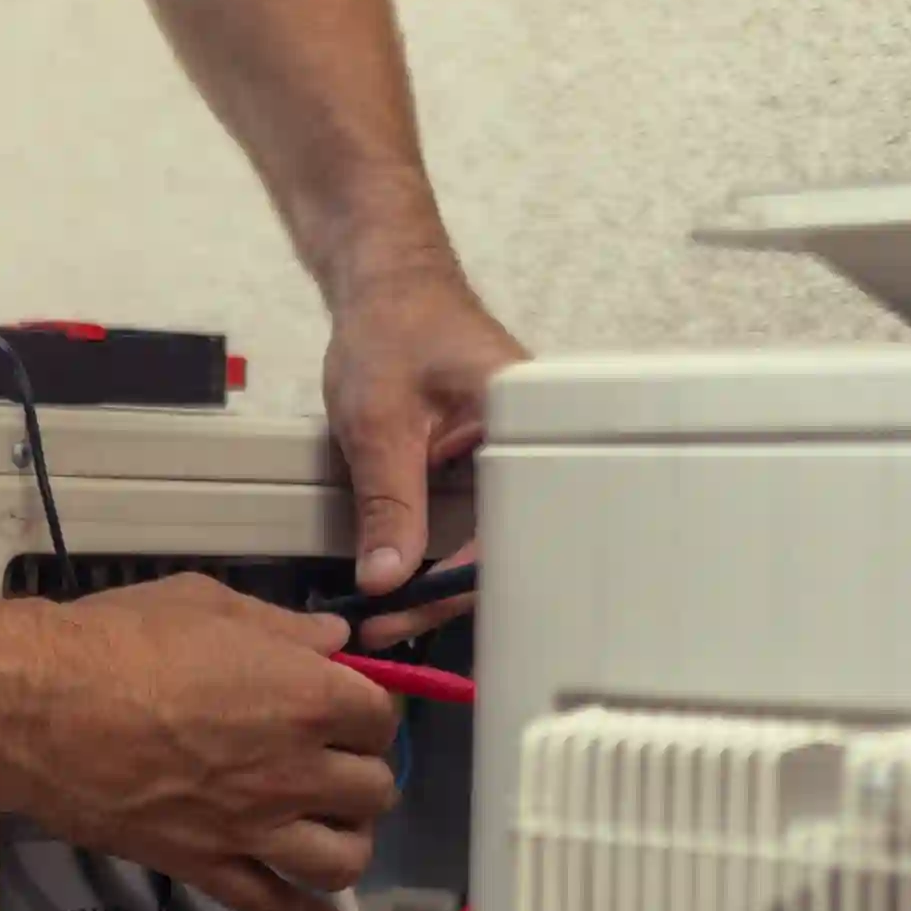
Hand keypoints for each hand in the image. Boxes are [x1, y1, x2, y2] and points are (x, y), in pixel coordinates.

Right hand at [2, 577, 399, 910]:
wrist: (38, 710)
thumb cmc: (119, 641)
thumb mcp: (207, 604)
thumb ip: (282, 627)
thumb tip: (333, 638)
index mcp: (307, 697)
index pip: (380, 716)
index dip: (365, 708)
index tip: (342, 703)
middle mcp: (296, 771)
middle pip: (373, 789)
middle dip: (358, 771)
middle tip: (328, 759)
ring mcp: (254, 828)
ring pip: (343, 857)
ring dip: (346, 840)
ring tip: (324, 824)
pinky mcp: (208, 867)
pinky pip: (276, 909)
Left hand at [322, 264, 528, 637]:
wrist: (386, 285)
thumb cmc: (391, 329)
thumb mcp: (378, 422)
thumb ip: (387, 504)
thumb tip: (386, 582)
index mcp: (527, 422)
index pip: (512, 523)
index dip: (462, 578)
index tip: (409, 610)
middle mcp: (532, 442)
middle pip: (506, 541)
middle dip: (450, 591)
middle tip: (391, 624)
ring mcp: (511, 454)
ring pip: (488, 536)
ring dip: (441, 575)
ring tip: (391, 611)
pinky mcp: (487, 461)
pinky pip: (474, 518)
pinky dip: (438, 547)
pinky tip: (406, 575)